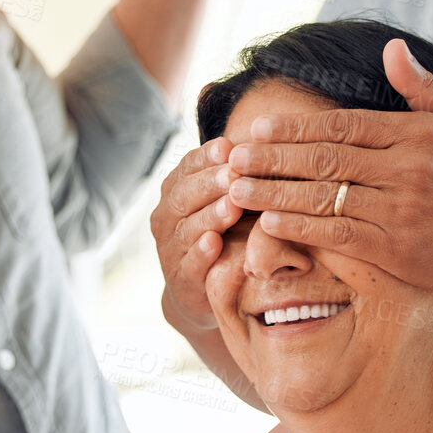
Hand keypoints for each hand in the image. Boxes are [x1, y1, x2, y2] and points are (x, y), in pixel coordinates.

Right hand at [149, 138, 242, 335]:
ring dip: (210, 215)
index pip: (187, 167)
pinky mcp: (181, 280)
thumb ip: (234, 178)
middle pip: (184, 194)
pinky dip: (200, 253)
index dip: (205, 157)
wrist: (200, 290)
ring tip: (232, 206)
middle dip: (210, 183)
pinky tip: (214, 243)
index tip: (229, 147)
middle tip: (234, 174)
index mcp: (175, 191)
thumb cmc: (222, 234)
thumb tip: (265, 143)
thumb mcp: (224, 201)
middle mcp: (166, 217)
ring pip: (187, 228)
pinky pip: (189, 264)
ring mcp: (171, 249)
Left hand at [227, 39, 432, 291]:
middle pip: (324, 160)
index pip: (341, 127)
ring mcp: (400, 211)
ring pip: (324, 198)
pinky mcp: (398, 250)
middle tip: (231, 157)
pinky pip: (339, 236)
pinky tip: (270, 221)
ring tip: (236, 189)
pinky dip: (301, 228)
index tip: (257, 128)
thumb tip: (391, 48)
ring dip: (273, 193)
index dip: (294, 129)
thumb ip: (420, 86)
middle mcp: (404, 169)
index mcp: (413, 134)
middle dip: (271, 159)